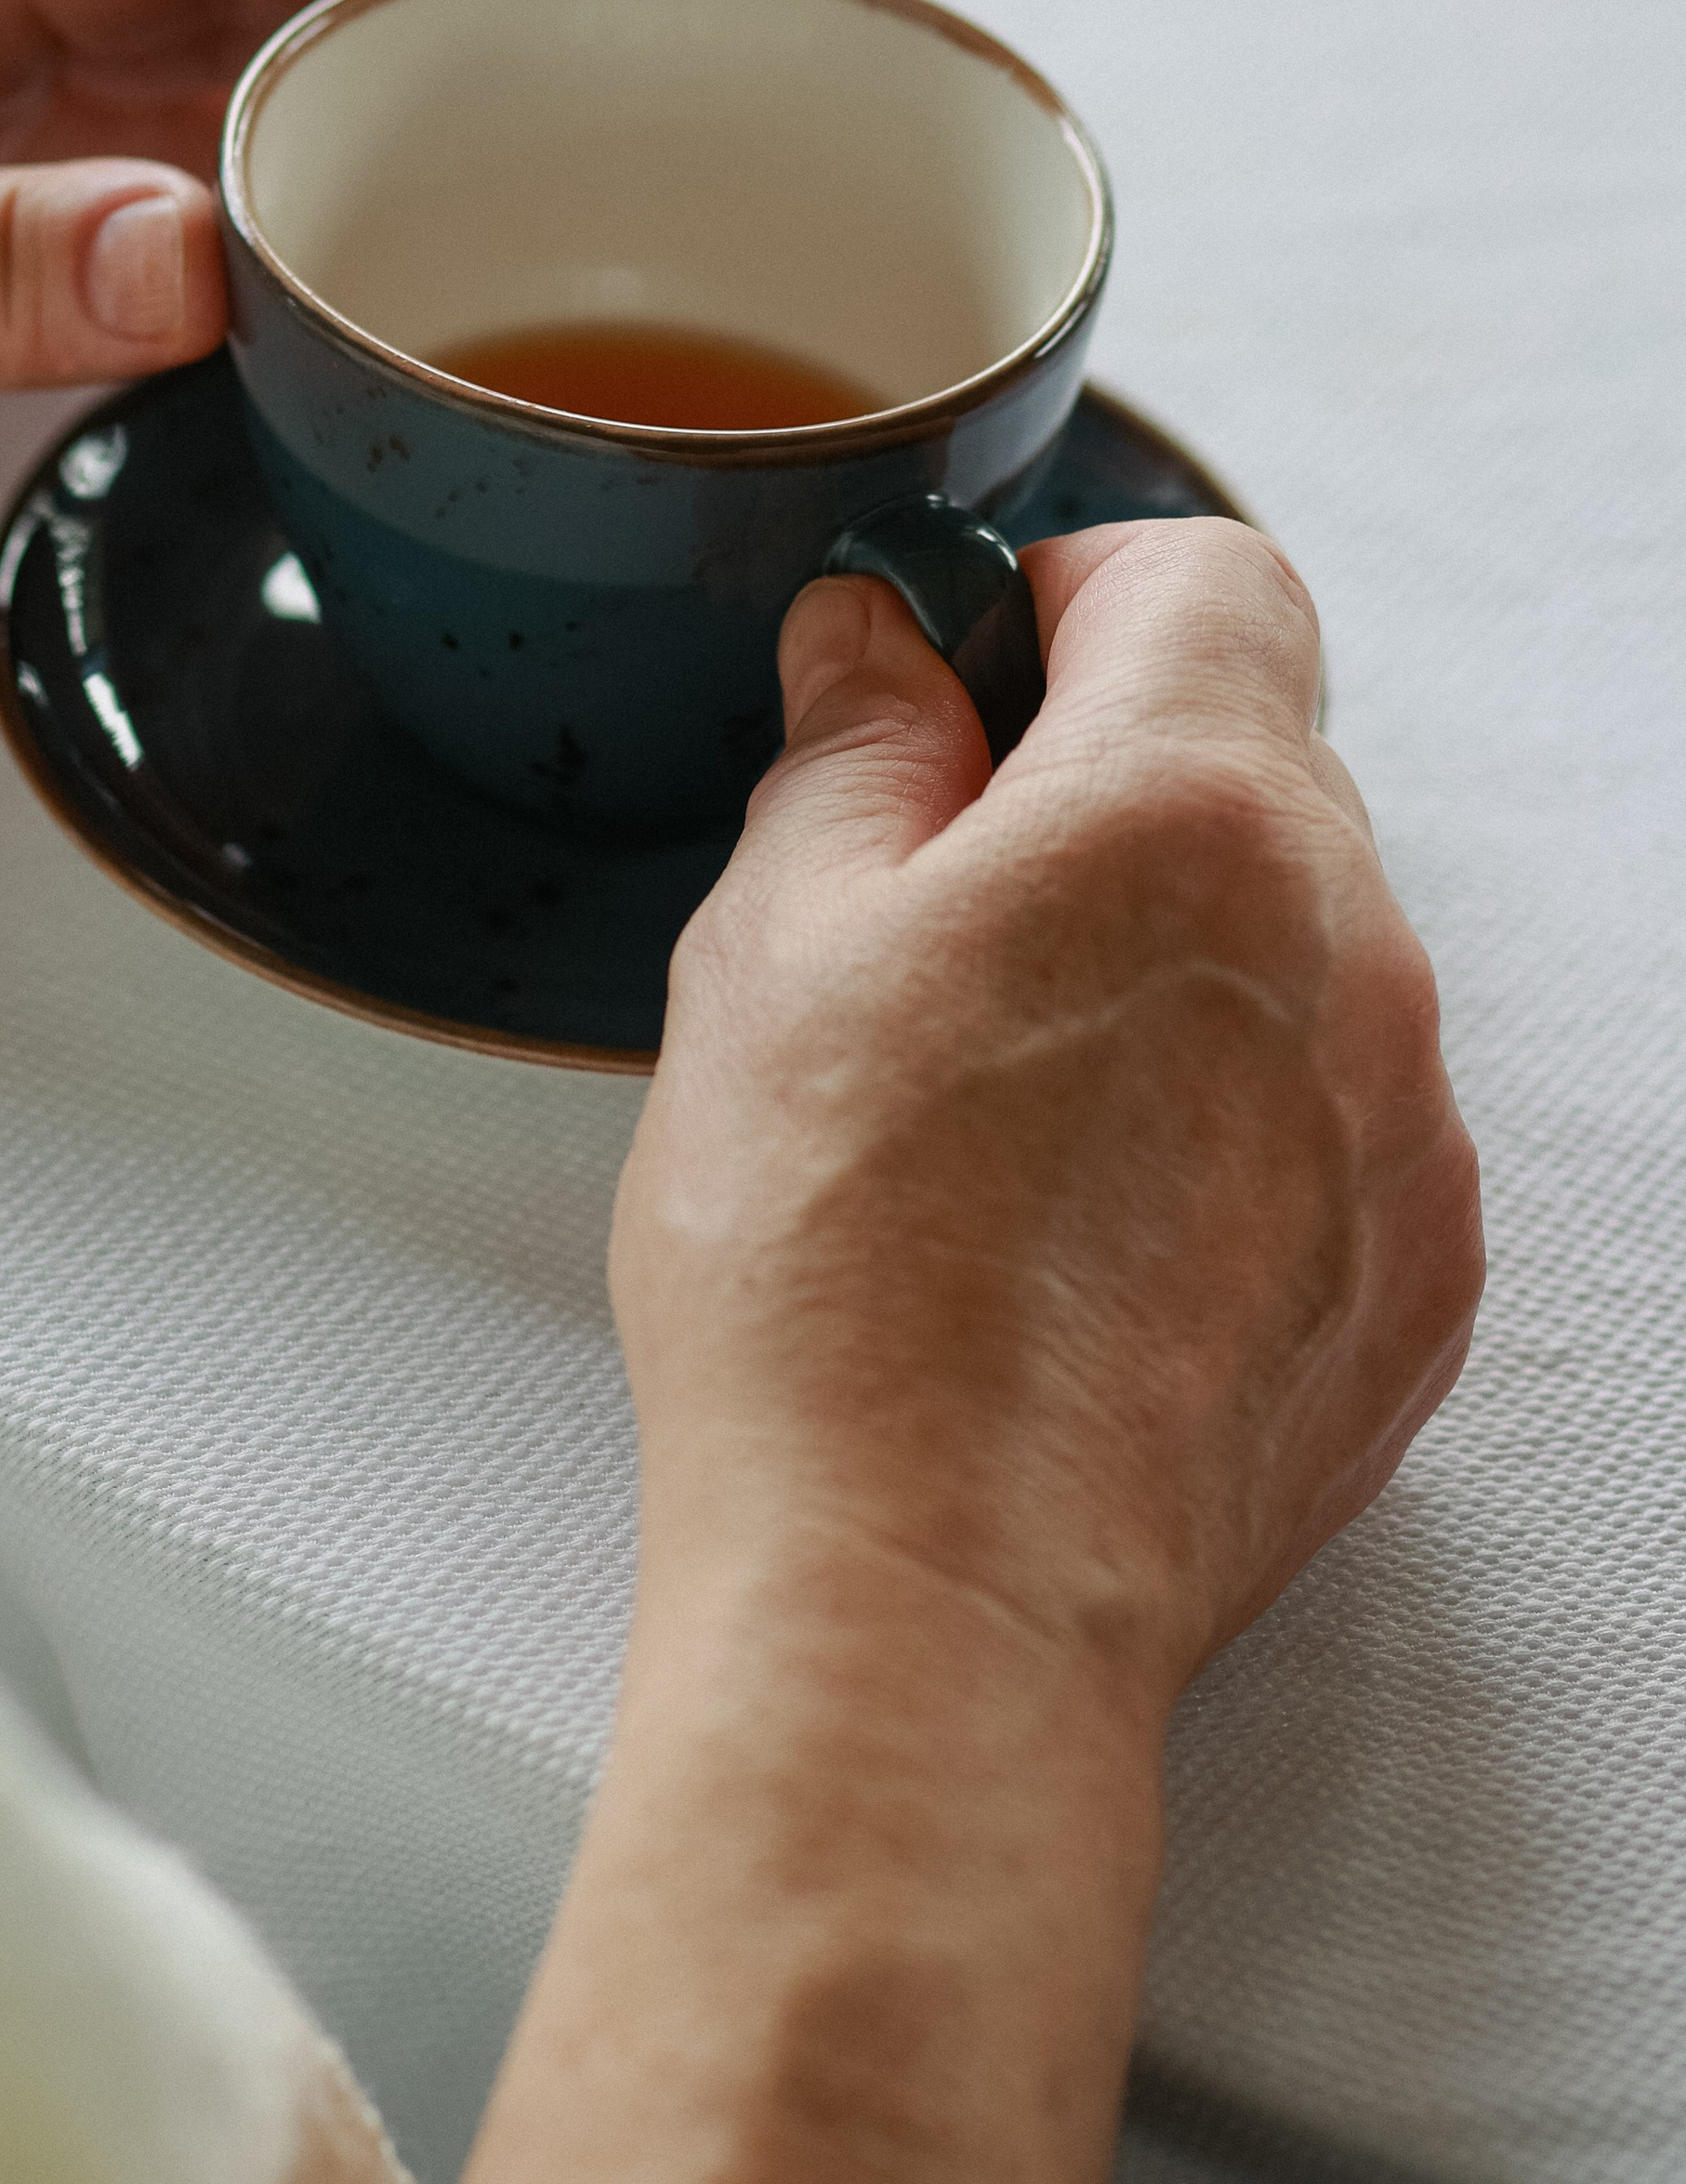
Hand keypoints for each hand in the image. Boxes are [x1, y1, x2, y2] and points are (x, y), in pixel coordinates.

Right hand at [319, 524, 1481, 2183]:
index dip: (1078, 596)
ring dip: (1173, 974)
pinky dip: (1230, 1131)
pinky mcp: (1409, 1279)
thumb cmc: (831, 1283)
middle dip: (1107, 799)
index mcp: (1192, 814)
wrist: (932, 1605)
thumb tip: (877, 649)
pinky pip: (1336, 1125)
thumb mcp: (774, 952)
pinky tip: (1078, 1237)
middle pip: (1258, 770)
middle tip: (935, 920)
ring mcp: (1402, 1126)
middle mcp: (1351, 948)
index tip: (984, 674)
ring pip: (1299, 955)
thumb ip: (853, 750)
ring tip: (997, 1118)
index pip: (1207, 578)